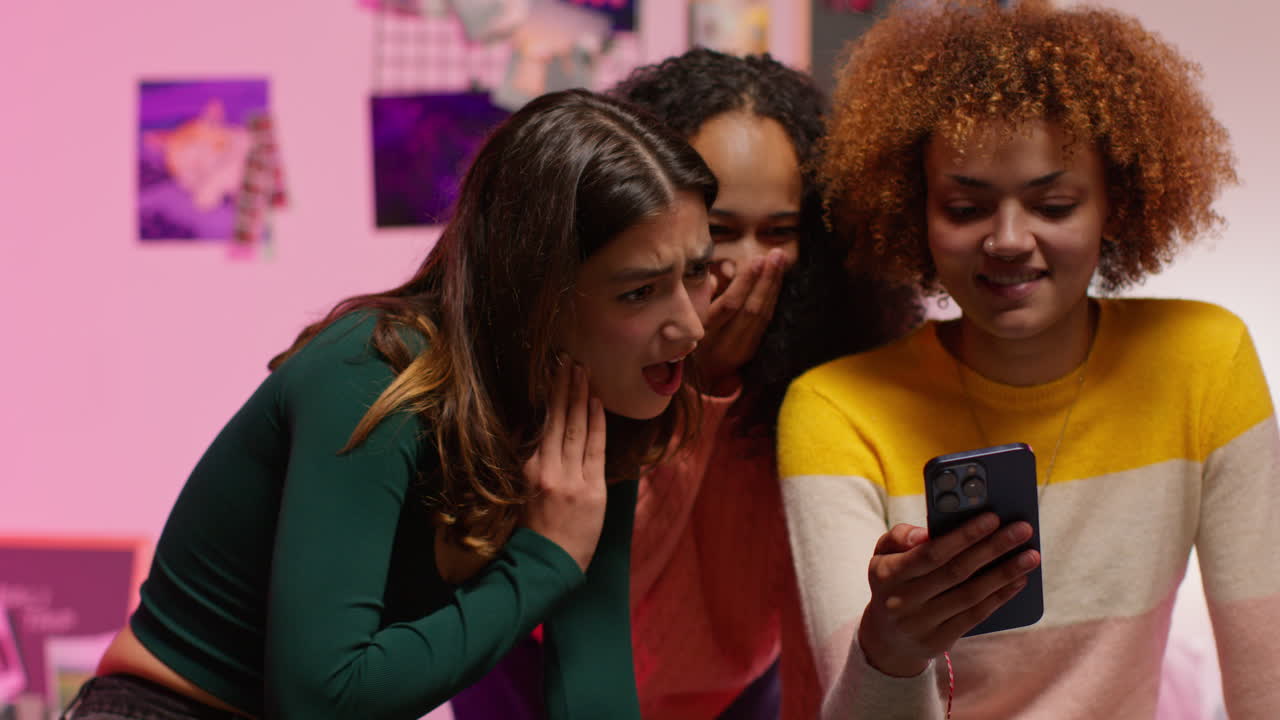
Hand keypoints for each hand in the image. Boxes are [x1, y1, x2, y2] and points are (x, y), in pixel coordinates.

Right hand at [521, 357, 607, 572]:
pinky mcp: (593, 490)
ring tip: (583, 371)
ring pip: (576, 428)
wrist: (547, 567)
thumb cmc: (529, 532)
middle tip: (569, 360)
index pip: (540, 423)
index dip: (548, 395)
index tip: (551, 371)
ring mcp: (572, 479)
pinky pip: (595, 449)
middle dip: (565, 386)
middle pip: (558, 419)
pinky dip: (596, 424)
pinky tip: (597, 402)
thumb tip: (525, 427)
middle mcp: (548, 469)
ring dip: (581, 397)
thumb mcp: (516, 493)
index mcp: (527, 470)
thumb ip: (522, 460)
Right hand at [696, 249, 789, 393]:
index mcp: (706, 332)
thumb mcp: (688, 321)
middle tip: (776, 255)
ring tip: (781, 260)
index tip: (756, 261)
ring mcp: (743, 347)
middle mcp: (727, 341)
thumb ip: (701, 299)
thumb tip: (716, 279)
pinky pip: (767, 319)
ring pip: (763, 314)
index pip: (730, 306)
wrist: (701, 377)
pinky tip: (778, 280)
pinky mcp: (754, 348)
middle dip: (766, 280)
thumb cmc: (689, 340)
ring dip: (773, 285)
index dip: (745, 283)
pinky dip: (773, 298)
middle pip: (752, 309)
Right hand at [857, 515, 1039, 676]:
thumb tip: (925, 533)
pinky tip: (1019, 580)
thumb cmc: (892, 582)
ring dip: (1005, 573)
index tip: (993, 518)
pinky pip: (975, 616)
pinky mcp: (939, 641)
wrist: (886, 637)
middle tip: (1022, 530)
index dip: (964, 535)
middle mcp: (902, 600)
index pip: (931, 552)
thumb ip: (900, 537)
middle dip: (993, 548)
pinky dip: (1000, 596)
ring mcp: (921, 624)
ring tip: (1030, 555)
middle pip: (956, 571)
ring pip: (971, 595)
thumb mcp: (882, 555)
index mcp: (887, 574)